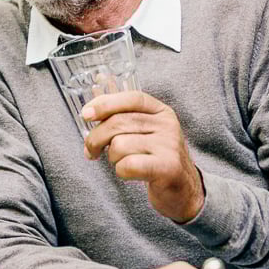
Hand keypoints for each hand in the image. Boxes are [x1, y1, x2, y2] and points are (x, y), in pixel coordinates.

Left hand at [83, 91, 204, 221]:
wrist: (182, 190)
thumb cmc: (154, 156)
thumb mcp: (143, 130)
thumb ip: (122, 110)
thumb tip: (99, 79)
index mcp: (161, 111)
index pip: (132, 98)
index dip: (105, 103)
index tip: (85, 114)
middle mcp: (167, 125)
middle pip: (118, 123)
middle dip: (96, 138)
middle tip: (91, 150)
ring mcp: (169, 146)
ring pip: (119, 145)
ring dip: (112, 157)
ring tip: (120, 161)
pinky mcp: (167, 167)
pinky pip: (128, 165)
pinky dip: (121, 171)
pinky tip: (129, 172)